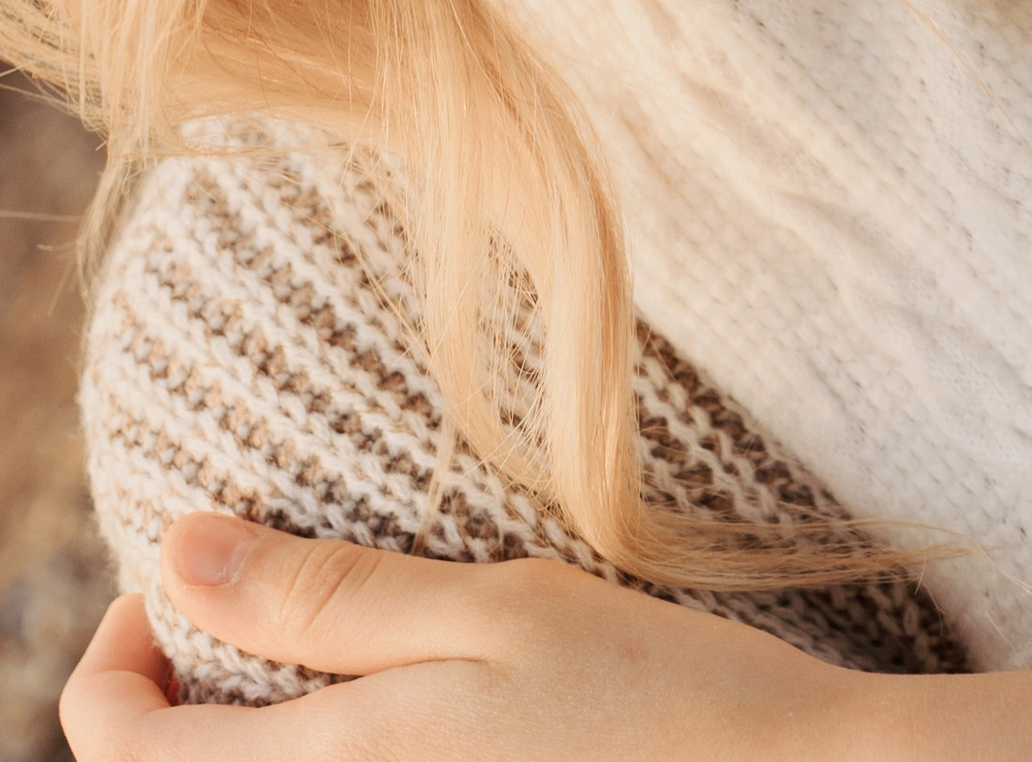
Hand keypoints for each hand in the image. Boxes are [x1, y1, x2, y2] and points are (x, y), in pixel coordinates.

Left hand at [59, 517, 1031, 760]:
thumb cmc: (658, 701)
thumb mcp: (493, 613)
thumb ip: (324, 597)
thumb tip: (176, 550)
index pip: (112, 738)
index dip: (124, 640)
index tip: (200, 561)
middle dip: (195, 680)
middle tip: (279, 589)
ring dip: (261, 725)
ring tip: (352, 646)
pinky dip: (335, 755)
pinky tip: (412, 719)